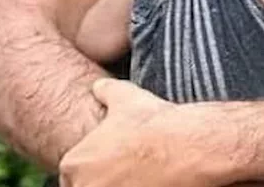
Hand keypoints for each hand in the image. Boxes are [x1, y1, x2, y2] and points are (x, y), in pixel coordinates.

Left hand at [59, 79, 222, 186]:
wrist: (189, 145)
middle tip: (133, 171)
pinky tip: (155, 181)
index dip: (98, 169)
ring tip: (145, 177)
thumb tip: (100, 87)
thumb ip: (107, 92)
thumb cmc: (156, 123)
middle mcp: (83, 185)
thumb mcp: (128, 97)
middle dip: (107, 180)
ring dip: (123, 185)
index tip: (119, 164)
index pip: (75, 175)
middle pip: (89, 186)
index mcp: (74, 163)